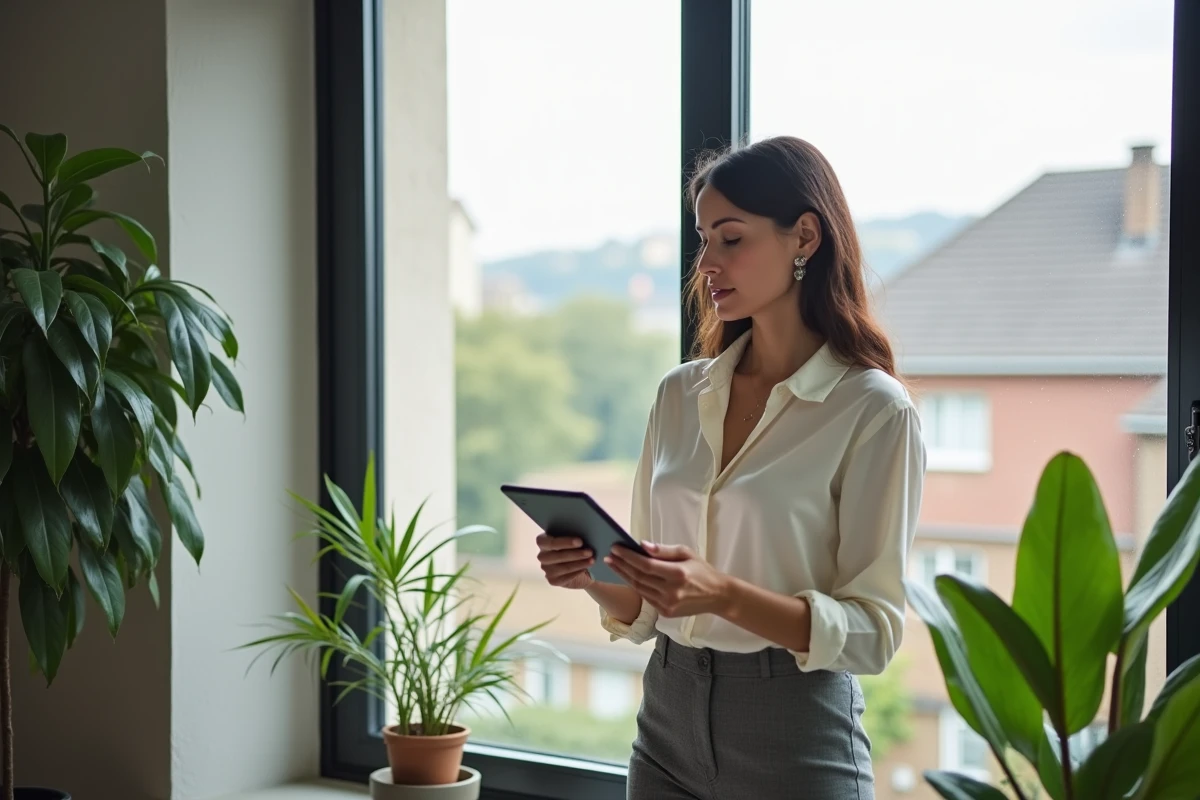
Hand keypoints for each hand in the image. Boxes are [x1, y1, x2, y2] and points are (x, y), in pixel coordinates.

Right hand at [535, 534, 594, 589]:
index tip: (580, 541)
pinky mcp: (553, 580)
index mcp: (544, 540)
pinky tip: (586, 568)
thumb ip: (577, 537)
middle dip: (574, 553)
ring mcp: (546, 569)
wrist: (582, 569)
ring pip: (562, 567)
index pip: (545, 541)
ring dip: (579, 563)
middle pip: (555, 555)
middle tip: (589, 552)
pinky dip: (577, 572)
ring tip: (592, 560)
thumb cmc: (577, 549)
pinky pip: (565, 577)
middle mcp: (543, 555)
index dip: (563, 541)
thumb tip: (589, 538)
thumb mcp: (575, 540)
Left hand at [606, 543, 731, 617]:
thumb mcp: (686, 553)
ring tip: (614, 565)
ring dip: (624, 576)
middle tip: (609, 556)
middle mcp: (671, 591)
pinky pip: (646, 597)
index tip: (615, 548)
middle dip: (621, 565)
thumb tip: (641, 545)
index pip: (645, 565)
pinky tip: (628, 576)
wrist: (717, 595)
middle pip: (639, 577)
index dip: (628, 557)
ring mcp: (667, 604)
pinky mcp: (666, 613)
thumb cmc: (702, 570)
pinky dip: (636, 586)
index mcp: (677, 574)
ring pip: (639, 588)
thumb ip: (663, 550)